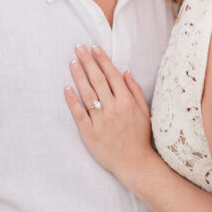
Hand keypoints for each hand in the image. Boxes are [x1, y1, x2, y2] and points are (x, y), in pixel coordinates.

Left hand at [65, 45, 155, 186]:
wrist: (135, 164)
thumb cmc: (140, 137)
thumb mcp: (144, 111)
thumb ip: (135, 90)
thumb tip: (125, 71)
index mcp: (127, 102)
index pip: (112, 75)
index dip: (102, 60)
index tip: (94, 47)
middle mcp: (113, 109)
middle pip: (97, 80)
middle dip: (87, 61)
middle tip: (78, 47)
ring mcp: (101, 121)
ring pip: (87, 94)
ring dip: (78, 76)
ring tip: (72, 62)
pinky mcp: (90, 133)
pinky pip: (79, 114)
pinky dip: (72, 100)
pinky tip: (67, 88)